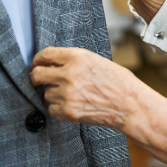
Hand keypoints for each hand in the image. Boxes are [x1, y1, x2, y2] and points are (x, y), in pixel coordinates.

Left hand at [29, 46, 143, 131]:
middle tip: (39, 81)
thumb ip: (73, 60)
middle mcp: (69, 73)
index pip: (45, 55)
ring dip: (53, 94)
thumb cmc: (118, 82)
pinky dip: (58, 108)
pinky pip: (52, 109)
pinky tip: (73, 105)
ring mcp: (67, 93)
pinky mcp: (68, 111)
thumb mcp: (95, 60)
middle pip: (37, 74)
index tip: (37, 64)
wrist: (130, 105)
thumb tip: (52, 63)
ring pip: (46, 93)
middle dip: (36, 78)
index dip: (38, 60)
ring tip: (71, 95)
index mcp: (77, 56)